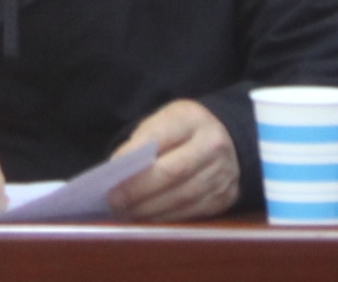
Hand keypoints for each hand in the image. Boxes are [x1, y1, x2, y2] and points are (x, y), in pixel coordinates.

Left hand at [105, 99, 237, 223]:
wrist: (225, 140)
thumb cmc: (184, 131)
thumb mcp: (165, 120)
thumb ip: (143, 139)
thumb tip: (118, 167)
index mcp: (193, 119)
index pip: (160, 136)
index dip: (135, 155)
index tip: (111, 169)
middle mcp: (213, 145)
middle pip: (172, 172)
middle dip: (139, 189)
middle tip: (113, 200)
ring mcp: (222, 173)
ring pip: (181, 197)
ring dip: (149, 208)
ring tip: (125, 212)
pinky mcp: (223, 198)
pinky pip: (190, 212)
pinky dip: (164, 218)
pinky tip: (146, 218)